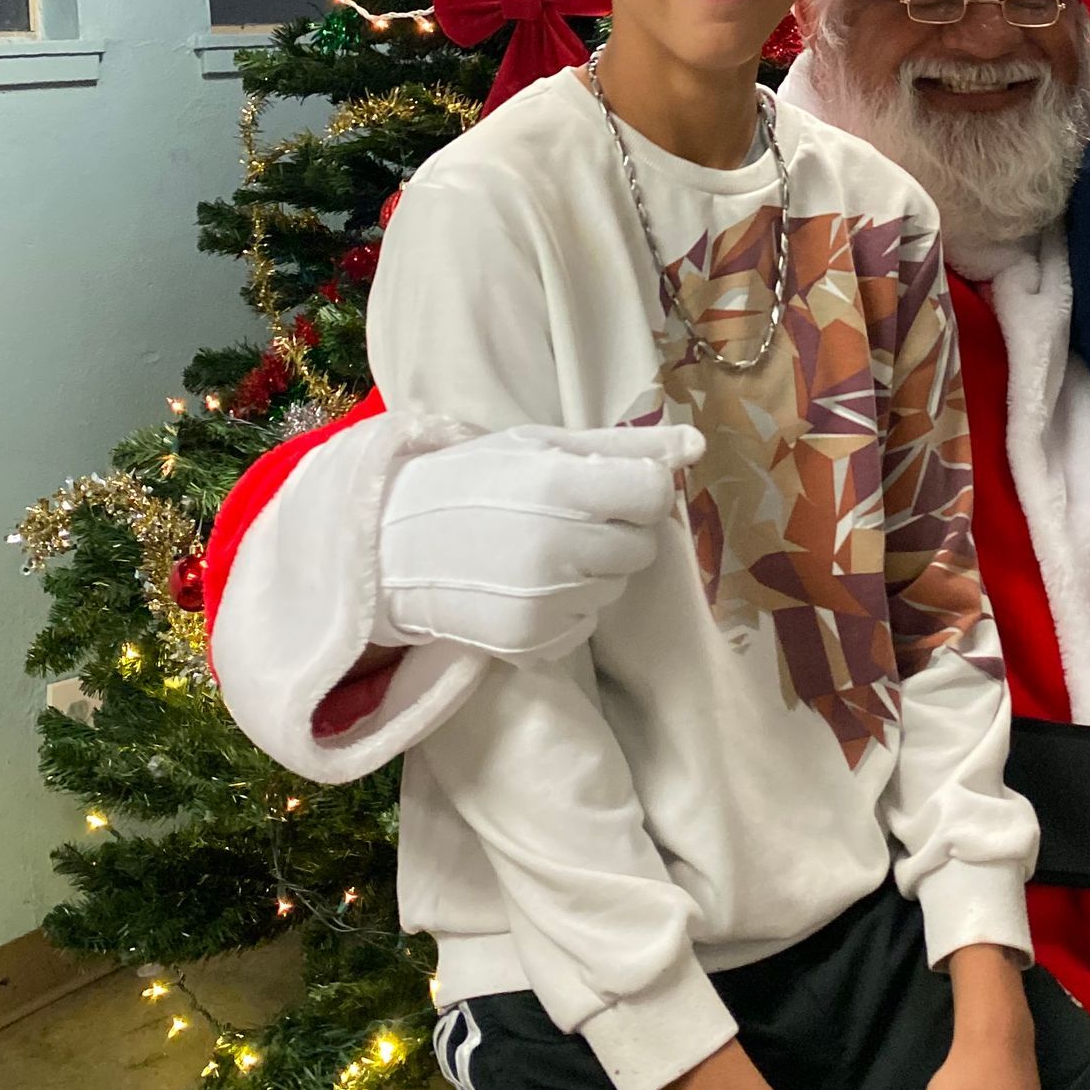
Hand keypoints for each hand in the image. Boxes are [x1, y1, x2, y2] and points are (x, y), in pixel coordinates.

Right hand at [374, 420, 701, 658]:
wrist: (392, 545)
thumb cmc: (473, 481)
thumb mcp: (543, 444)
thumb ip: (626, 445)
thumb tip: (697, 446)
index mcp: (562, 488)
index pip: (653, 496)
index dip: (637, 489)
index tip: (606, 486)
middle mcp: (559, 549)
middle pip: (641, 547)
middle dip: (617, 531)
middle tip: (568, 518)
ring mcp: (545, 604)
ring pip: (616, 587)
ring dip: (593, 570)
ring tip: (539, 550)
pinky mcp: (531, 645)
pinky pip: (585, 625)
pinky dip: (568, 608)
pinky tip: (527, 585)